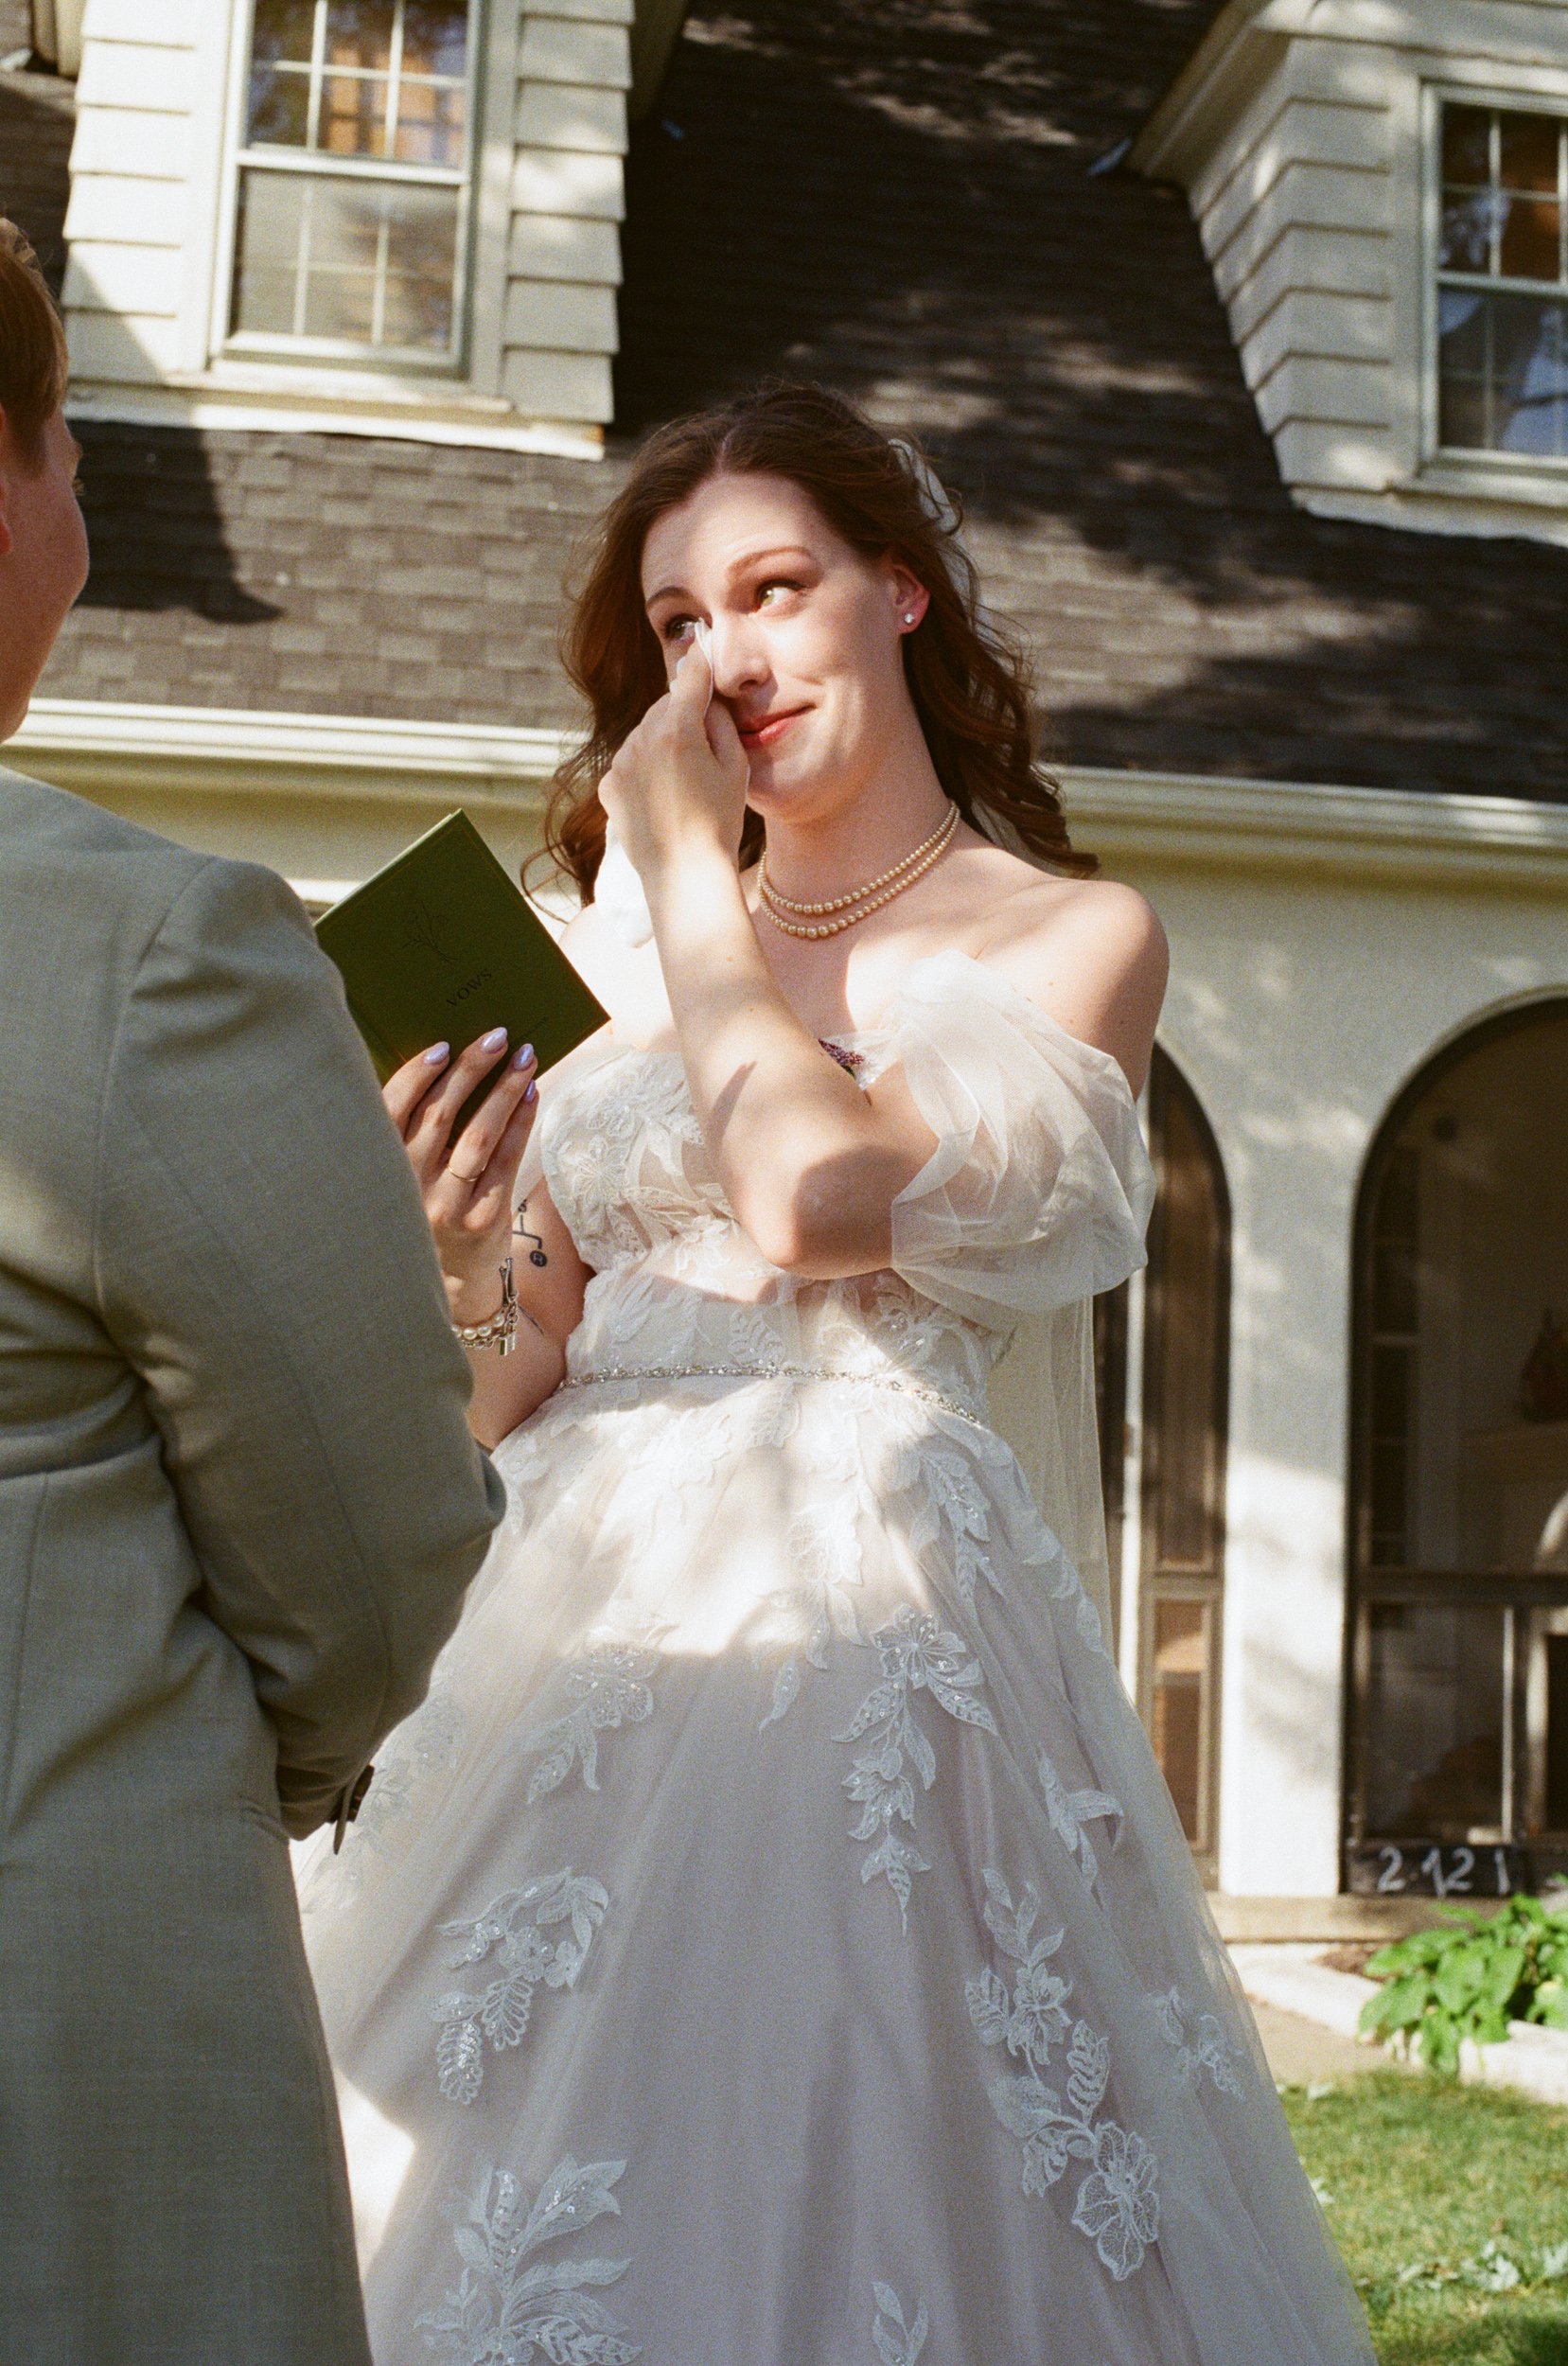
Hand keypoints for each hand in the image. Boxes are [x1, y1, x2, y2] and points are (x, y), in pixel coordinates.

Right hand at [383, 1029, 538, 1315]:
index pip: (390, 1113)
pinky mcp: (484, 1218)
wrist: (447, 1282)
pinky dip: (520, 1122)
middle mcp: (408, 1188)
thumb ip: (408, 1133)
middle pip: (439, 1116)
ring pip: (478, 1136)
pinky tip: (530, 1094)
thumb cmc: (423, 1212)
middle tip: (496, 1036)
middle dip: (470, 1070)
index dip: (415, 1076)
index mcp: (379, 1171)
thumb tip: (444, 1062)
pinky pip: (507, 1159)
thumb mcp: (399, 1178)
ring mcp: (447, 1206)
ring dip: (503, 1091)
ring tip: (524, 1058)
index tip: (442, 1046)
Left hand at [598, 642, 748, 890]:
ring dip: (662, 740)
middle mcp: (642, 739)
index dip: (698, 661)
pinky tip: (663, 793)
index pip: (689, 679)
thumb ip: (721, 723)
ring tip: (684, 778)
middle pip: (665, 706)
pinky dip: (644, 766)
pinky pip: (630, 760)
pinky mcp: (608, 784)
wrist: (683, 876)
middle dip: (683, 713)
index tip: (700, 644)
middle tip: (704, 743)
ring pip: (645, 732)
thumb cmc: (719, 823)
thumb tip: (708, 699)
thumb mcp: (736, 767)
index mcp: (678, 731)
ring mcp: (621, 762)